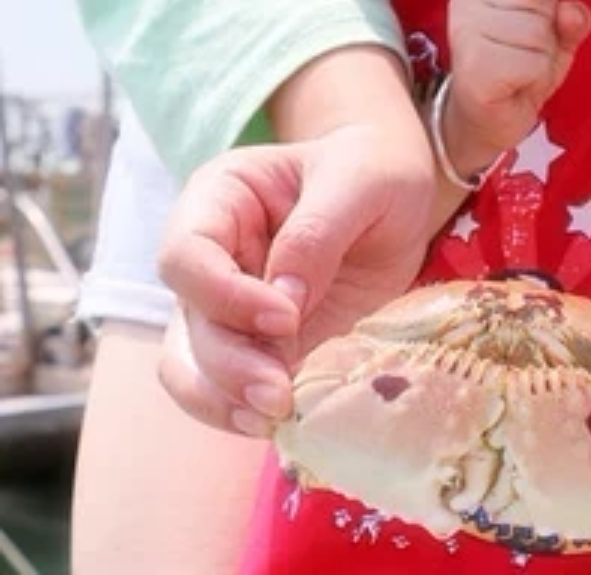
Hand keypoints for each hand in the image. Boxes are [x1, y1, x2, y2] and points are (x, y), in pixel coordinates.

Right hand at [157, 120, 445, 435]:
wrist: (400, 193)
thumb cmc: (375, 169)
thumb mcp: (362, 178)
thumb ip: (319, 230)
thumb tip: (283, 301)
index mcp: (221, 198)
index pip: (186, 255)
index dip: (225, 295)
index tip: (285, 318)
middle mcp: (211, 257)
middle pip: (189, 321)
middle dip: (228, 364)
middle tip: (280, 393)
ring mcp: (228, 307)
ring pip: (191, 367)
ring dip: (226, 400)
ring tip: (277, 417)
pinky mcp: (259, 346)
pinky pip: (228, 390)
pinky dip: (246, 412)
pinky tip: (283, 425)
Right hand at [442, 0, 590, 171]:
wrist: (484, 124)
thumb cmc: (517, 75)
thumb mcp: (553, 45)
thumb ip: (568, 24)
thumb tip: (572, 11)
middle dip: (547, 31)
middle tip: (524, 56)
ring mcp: (468, 29)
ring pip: (539, 31)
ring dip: (541, 60)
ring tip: (518, 73)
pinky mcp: (475, 61)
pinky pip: (533, 61)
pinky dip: (534, 80)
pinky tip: (512, 87)